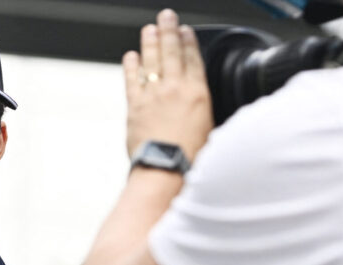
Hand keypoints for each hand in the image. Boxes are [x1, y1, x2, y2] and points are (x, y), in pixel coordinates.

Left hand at [123, 8, 213, 160]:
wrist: (166, 169)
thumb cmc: (191, 158)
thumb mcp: (211, 131)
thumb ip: (205, 113)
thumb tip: (203, 110)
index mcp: (198, 94)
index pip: (193, 60)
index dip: (189, 42)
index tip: (185, 30)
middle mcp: (175, 89)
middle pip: (172, 52)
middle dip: (169, 31)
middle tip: (166, 16)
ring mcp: (153, 95)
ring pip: (151, 61)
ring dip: (150, 42)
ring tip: (149, 28)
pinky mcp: (135, 105)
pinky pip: (132, 79)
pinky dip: (131, 66)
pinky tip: (131, 56)